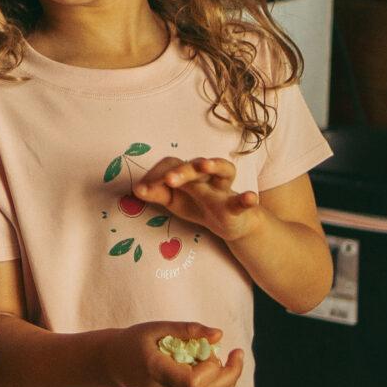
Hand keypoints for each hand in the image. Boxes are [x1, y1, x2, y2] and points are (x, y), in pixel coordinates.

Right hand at [104, 321, 244, 386]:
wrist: (113, 363)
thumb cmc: (136, 340)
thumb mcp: (158, 327)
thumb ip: (188, 329)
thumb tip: (219, 335)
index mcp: (153, 371)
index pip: (193, 382)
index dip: (212, 369)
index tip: (216, 350)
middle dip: (230, 376)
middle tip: (237, 355)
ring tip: (230, 367)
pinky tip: (219, 379)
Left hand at [132, 156, 264, 244]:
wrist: (230, 223)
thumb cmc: (197, 205)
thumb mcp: (173, 201)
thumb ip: (156, 193)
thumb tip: (136, 188)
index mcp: (188, 173)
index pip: (171, 164)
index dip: (156, 174)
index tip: (143, 189)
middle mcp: (207, 176)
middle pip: (194, 165)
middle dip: (181, 170)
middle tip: (169, 180)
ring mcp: (224, 189)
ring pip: (223, 170)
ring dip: (213, 165)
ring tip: (205, 165)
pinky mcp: (237, 206)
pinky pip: (243, 200)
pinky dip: (247, 198)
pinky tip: (250, 197)